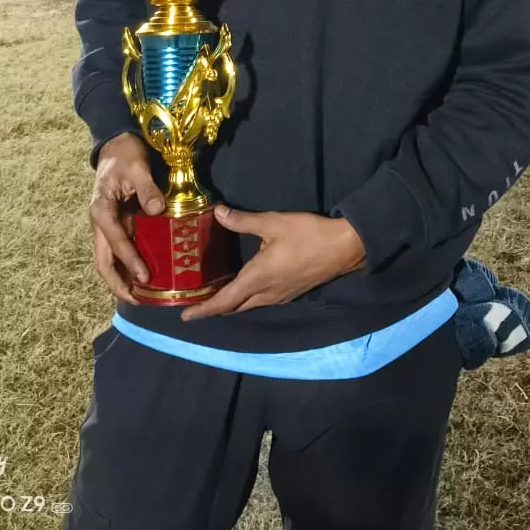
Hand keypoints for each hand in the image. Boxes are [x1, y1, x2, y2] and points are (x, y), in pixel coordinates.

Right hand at [90, 132, 165, 303]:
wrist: (116, 144)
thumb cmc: (125, 154)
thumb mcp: (137, 167)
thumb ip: (146, 188)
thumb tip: (156, 210)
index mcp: (101, 210)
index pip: (115, 242)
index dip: (130, 261)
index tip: (145, 278)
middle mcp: (100, 222)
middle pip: (103, 261)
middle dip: (118, 284)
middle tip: (139, 300)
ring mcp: (107, 225)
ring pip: (109, 259)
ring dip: (121, 279)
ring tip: (143, 296)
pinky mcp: (116, 224)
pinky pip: (119, 250)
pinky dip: (127, 265)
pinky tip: (144, 276)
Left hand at [180, 206, 365, 320]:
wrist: (344, 248)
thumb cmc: (308, 234)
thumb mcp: (273, 223)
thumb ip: (243, 220)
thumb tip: (217, 213)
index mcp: (258, 279)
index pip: (224, 301)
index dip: (204, 310)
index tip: (185, 316)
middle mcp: (267, 294)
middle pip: (234, 307)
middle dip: (214, 308)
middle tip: (195, 303)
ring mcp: (281, 295)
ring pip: (249, 305)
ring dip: (231, 303)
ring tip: (215, 294)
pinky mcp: (291, 291)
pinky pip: (261, 300)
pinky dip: (246, 298)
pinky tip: (244, 286)